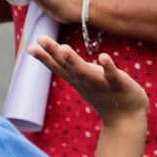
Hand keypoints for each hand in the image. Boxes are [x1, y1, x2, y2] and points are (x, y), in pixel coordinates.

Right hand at [29, 38, 147, 126]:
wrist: (126, 118)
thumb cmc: (105, 94)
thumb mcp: (85, 80)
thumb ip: (74, 67)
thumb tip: (59, 51)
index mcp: (78, 79)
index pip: (59, 67)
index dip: (45, 57)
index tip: (29, 47)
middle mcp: (86, 81)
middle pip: (67, 66)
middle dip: (53, 53)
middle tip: (39, 38)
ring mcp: (101, 83)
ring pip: (85, 71)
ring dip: (74, 61)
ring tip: (63, 48)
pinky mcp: (119, 84)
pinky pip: (112, 75)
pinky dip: (107, 66)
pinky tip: (103, 56)